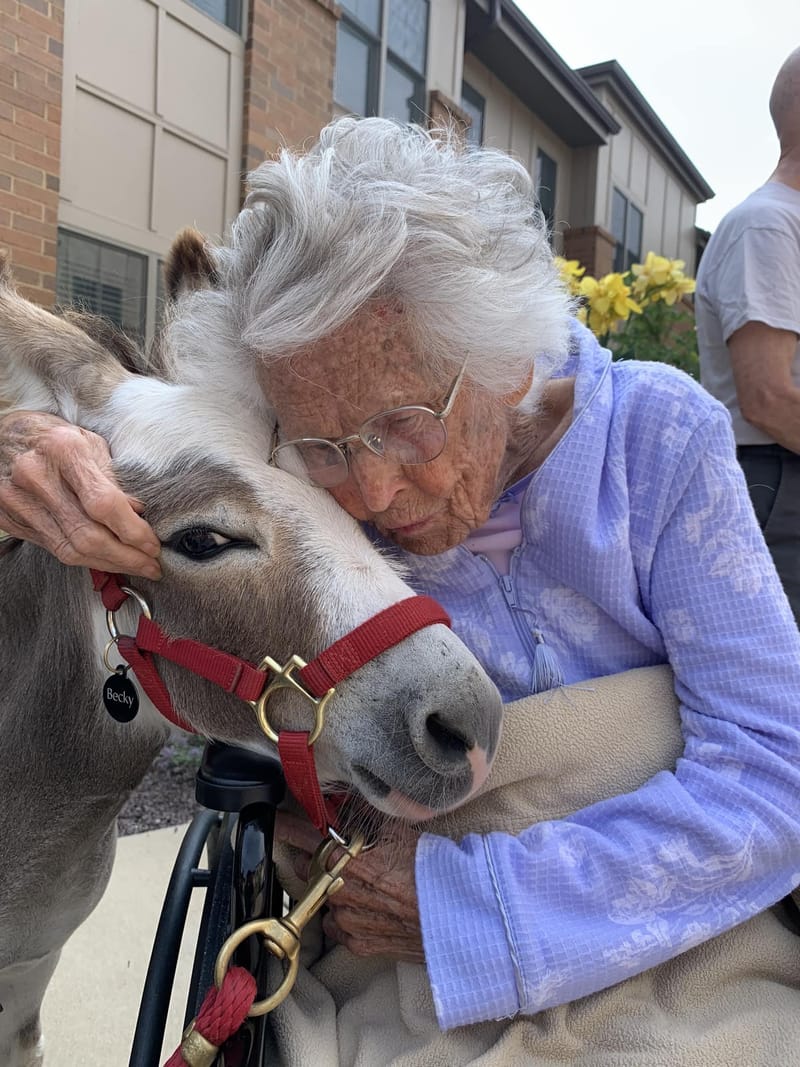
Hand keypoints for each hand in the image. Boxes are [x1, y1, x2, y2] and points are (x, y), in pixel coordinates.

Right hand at [0, 410, 161, 576]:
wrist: (4, 436)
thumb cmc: (55, 437)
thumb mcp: (91, 443)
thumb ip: (114, 480)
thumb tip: (141, 515)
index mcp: (63, 450)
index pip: (104, 504)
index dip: (133, 531)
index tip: (153, 544)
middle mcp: (36, 477)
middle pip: (88, 535)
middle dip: (127, 557)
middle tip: (151, 565)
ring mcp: (18, 501)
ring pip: (71, 550)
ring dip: (109, 564)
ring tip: (135, 566)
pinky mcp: (10, 519)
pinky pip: (55, 549)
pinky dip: (86, 559)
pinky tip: (106, 559)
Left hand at [275, 810, 424, 962]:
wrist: (456, 915)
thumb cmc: (430, 871)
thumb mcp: (399, 831)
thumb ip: (366, 814)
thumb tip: (345, 796)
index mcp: (346, 862)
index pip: (305, 840)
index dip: (289, 828)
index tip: (277, 821)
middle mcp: (340, 894)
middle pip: (312, 871)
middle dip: (317, 859)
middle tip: (334, 852)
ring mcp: (347, 923)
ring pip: (326, 899)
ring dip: (336, 888)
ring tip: (364, 883)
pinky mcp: (358, 945)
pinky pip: (339, 926)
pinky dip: (347, 915)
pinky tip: (367, 906)